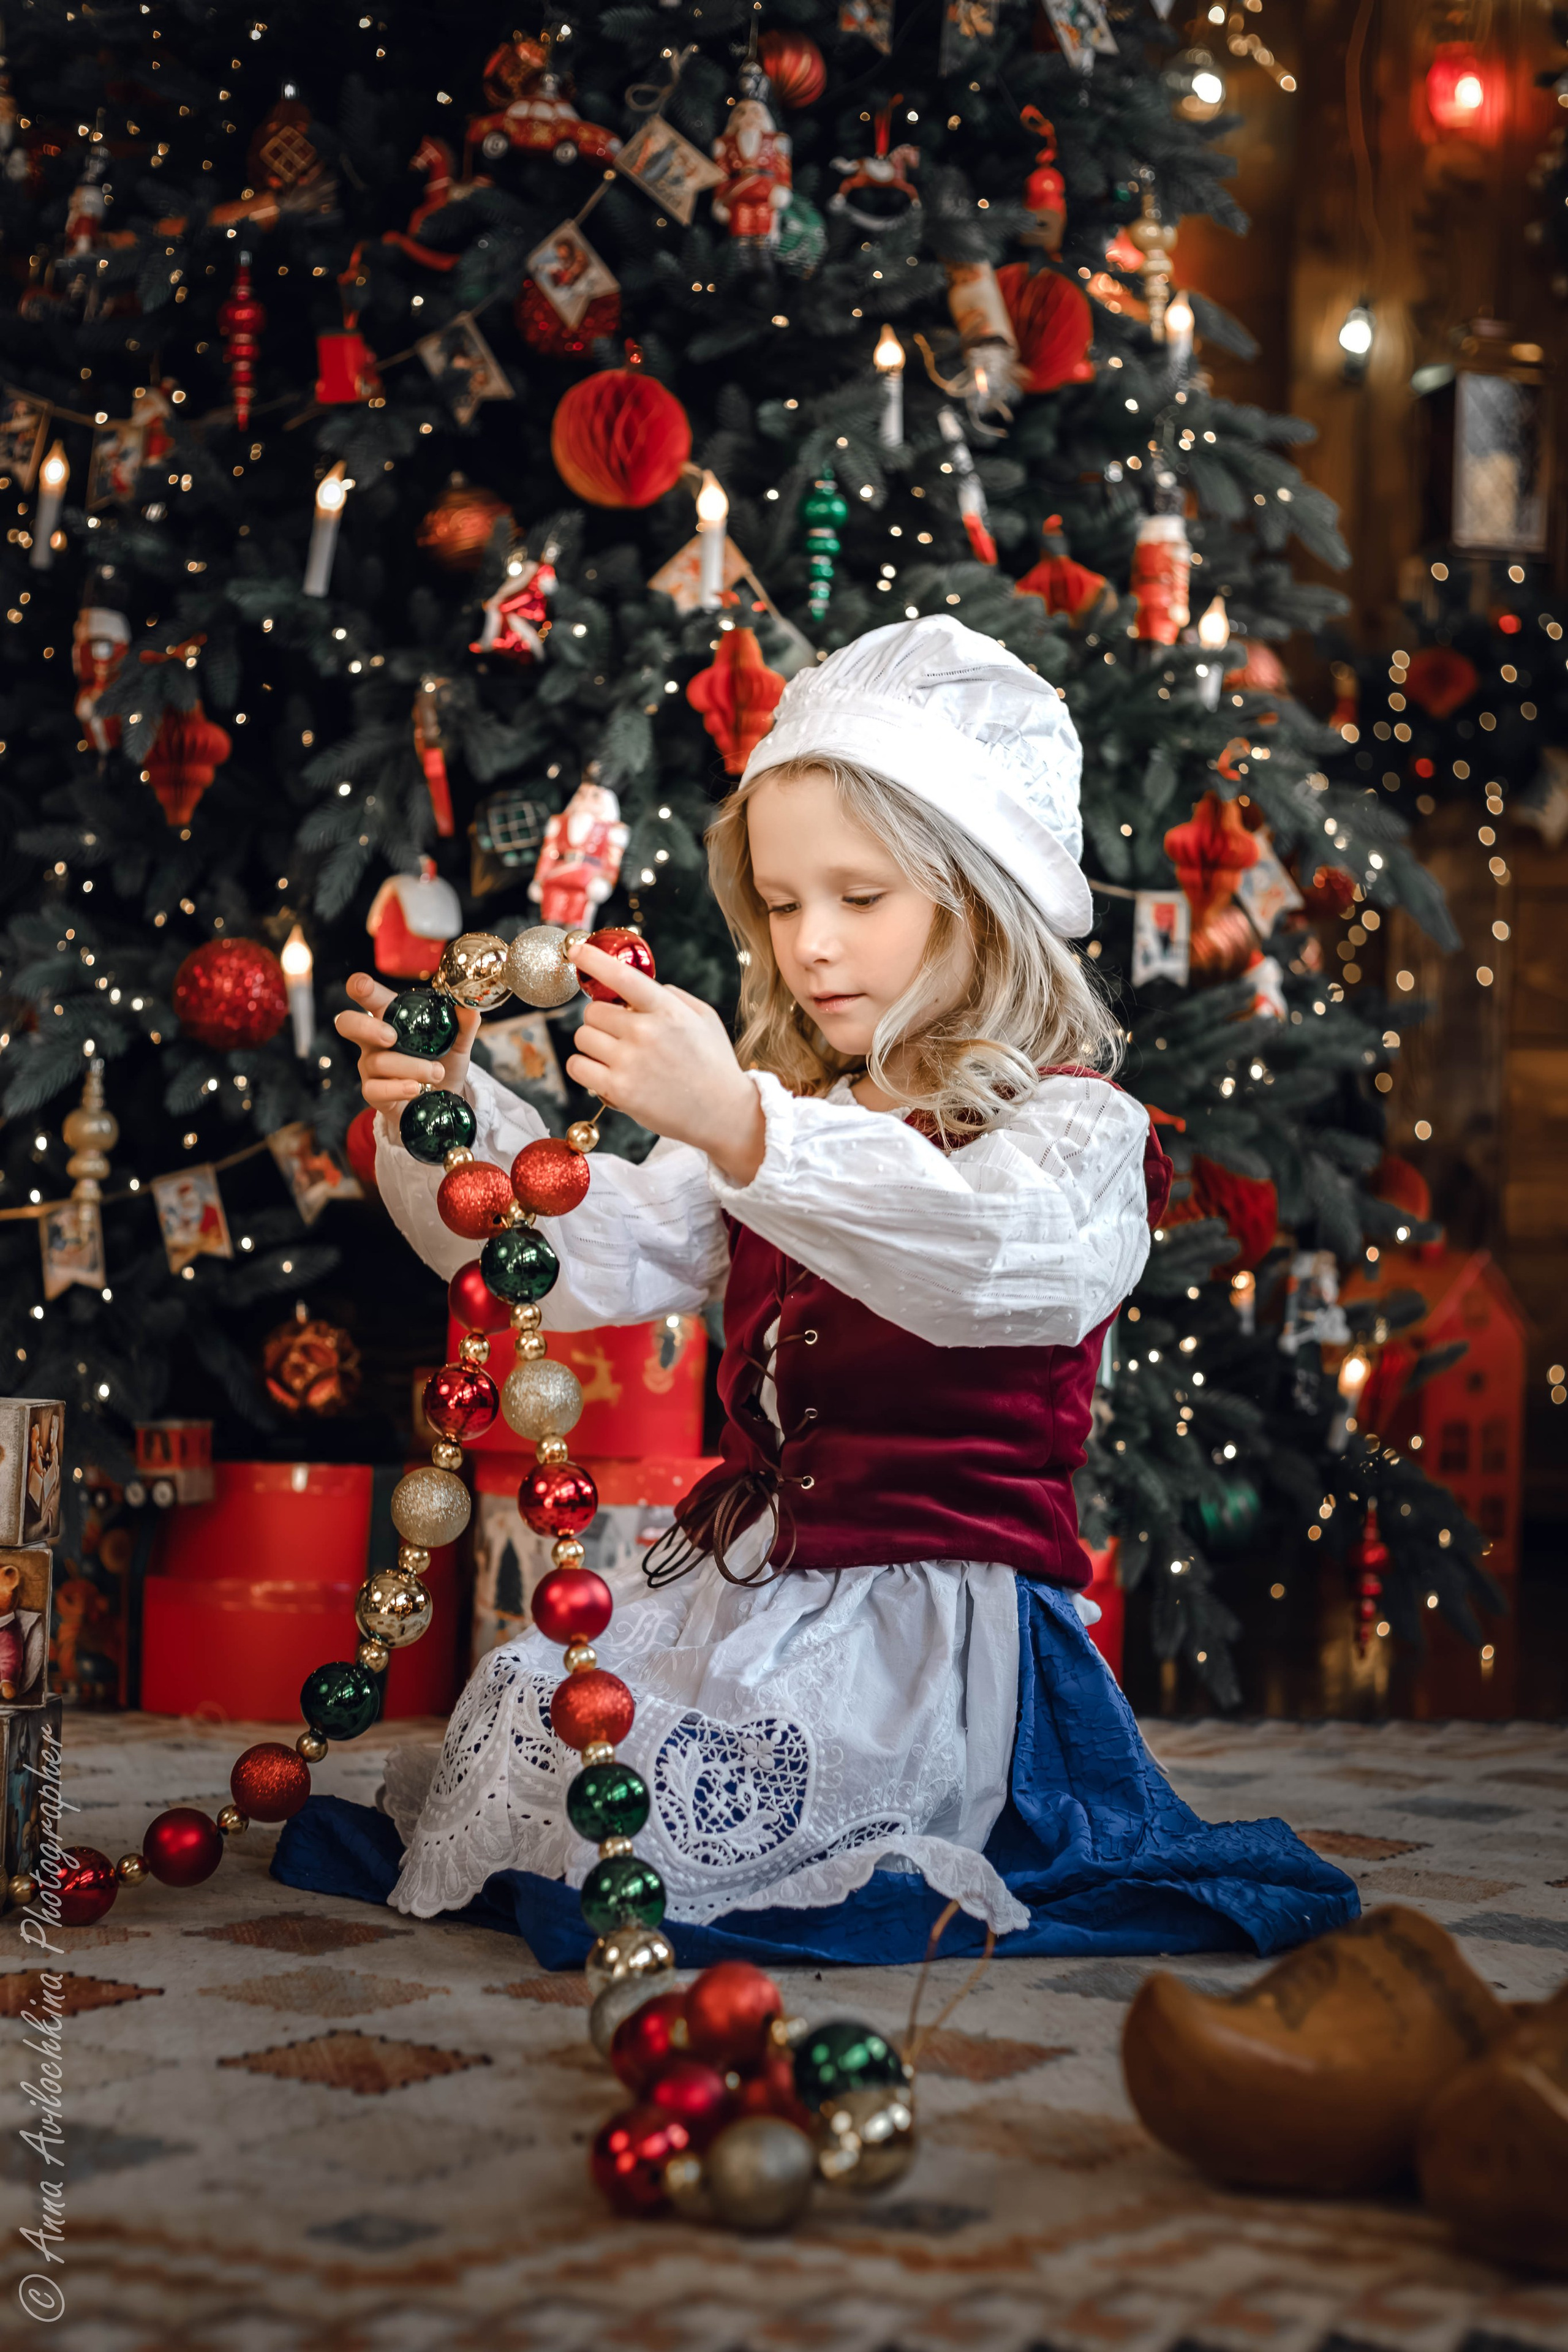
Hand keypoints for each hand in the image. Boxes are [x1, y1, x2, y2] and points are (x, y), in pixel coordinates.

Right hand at [334, 973, 481, 1113]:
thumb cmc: (445, 1062)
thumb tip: (469, 1006)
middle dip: (366, 1027)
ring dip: (412, 1067)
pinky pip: (376, 1089)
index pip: (367, 996)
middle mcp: (373, 1039)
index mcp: (390, 1017)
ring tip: (437, 1072)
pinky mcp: (374, 1092)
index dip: (359, 987)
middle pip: (347, 1024)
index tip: (362, 987)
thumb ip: (464, 1022)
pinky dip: (398, 1088)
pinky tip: (415, 1088)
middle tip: (392, 1037)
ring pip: (378, 1061)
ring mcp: (370, 1066)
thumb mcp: (458, 1041)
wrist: (447, 1096)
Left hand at [565, 941, 765, 1186]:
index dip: (593, 960)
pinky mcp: (618, 1090)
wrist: (723, 1113)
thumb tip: (638, 986)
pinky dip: (585, 1068)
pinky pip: (577, 1066)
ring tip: (616, 1057)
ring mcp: (629, 1061)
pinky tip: (604, 1073)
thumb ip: (672, 996)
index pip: (621, 976)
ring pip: (582, 1037)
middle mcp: (645, 1031)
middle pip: (593, 1011)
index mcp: (667, 1009)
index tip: (577, 951)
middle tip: (620, 1035)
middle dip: (602, 1021)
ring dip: (593, 1045)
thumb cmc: (714, 1065)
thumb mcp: (704, 1018)